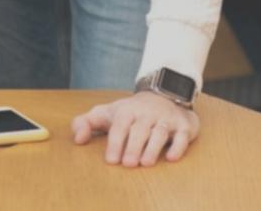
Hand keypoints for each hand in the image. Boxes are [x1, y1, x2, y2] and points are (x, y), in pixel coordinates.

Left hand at [72, 92, 199, 166]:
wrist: (163, 95)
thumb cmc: (128, 112)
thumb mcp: (105, 114)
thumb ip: (85, 123)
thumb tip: (77, 140)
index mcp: (126, 111)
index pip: (120, 125)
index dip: (115, 142)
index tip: (111, 160)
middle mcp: (147, 113)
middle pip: (140, 130)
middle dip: (133, 146)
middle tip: (128, 164)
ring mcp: (166, 119)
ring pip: (160, 132)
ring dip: (153, 147)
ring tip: (146, 163)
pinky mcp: (183, 126)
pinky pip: (182, 135)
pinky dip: (178, 146)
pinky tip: (171, 158)